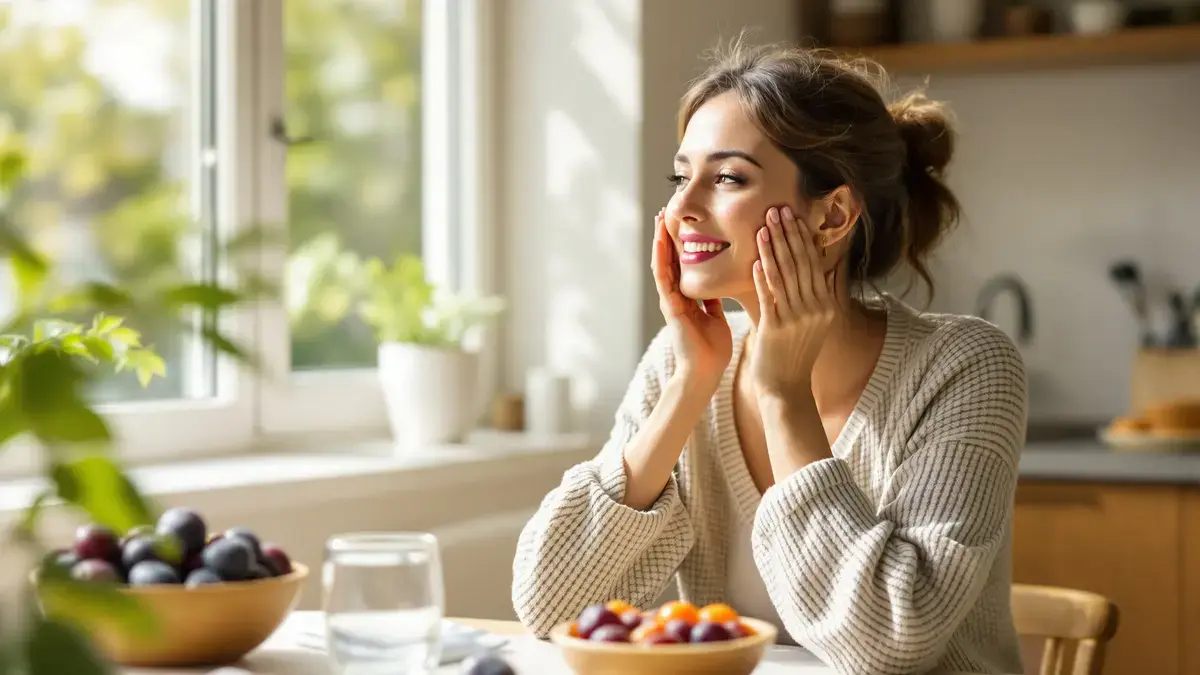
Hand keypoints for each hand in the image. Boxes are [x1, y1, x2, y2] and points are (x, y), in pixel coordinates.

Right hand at [652, 208, 731, 392]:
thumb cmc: (713, 350)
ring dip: (660, 240)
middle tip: (667, 210)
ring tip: (659, 218)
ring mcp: (670, 300)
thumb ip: (714, 302)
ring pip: (663, 263)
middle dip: (669, 236)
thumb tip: (719, 287)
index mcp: (689, 299)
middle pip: (671, 259)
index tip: (686, 222)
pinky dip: (661, 257)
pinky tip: (659, 240)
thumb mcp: (716, 318)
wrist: (705, 372)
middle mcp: (676, 296)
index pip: (684, 265)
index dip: (684, 243)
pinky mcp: (670, 306)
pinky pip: (663, 277)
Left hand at [750, 205, 838, 399]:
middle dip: (787, 234)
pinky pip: (769, 297)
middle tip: (777, 210)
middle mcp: (816, 310)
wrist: (787, 388)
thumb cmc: (797, 354)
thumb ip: (821, 295)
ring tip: (763, 226)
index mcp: (827, 305)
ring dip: (772, 249)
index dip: (802, 237)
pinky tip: (756, 259)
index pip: (814, 263)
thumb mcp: (818, 323)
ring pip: (783, 276)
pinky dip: (762, 277)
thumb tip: (829, 267)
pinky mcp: (776, 329)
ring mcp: (796, 319)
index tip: (793, 216)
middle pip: (800, 264)